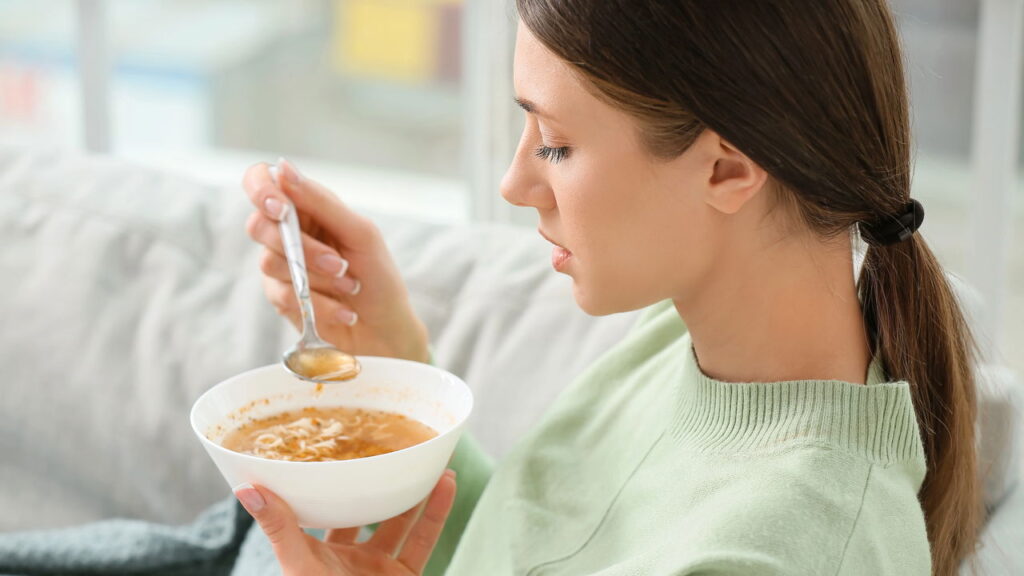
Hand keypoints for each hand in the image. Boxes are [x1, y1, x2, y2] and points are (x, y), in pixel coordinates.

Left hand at [235, 469, 456, 575]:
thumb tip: (246, 489)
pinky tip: (447, 484)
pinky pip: (425, 539)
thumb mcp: (298, 565)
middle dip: (379, 485)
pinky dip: (438, 511)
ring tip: (427, 460)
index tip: (339, 450)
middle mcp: (350, 559)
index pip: (322, 510)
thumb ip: (280, 528)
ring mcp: (380, 567)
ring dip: (416, 491)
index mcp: (317, 555)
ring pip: (402, 521)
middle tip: (389, 450)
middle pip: (368, 512)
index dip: (331, 483)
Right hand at [242, 158, 429, 362]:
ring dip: (317, 279)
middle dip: (302, 249)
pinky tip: (344, 311)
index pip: (262, 180)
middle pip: (259, 225)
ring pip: (270, 262)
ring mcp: (281, 265)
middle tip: (338, 264)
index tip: (280, 209)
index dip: (262, 190)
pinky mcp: (281, 298)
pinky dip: (319, 304)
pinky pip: (283, 295)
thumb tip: (282, 168)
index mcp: (307, 207)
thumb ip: (320, 202)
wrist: (386, 329)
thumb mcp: (359, 233)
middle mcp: (288, 232)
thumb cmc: (379, 277)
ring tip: (349, 287)